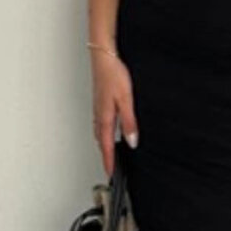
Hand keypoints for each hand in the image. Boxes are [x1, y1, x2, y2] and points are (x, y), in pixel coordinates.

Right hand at [91, 46, 137, 177]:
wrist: (103, 57)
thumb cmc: (113, 74)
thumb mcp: (126, 100)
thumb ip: (129, 122)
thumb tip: (132, 141)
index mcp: (105, 118)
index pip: (106, 146)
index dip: (109, 161)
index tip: (110, 173)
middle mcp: (99, 115)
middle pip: (101, 141)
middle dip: (105, 156)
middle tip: (109, 168)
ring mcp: (98, 108)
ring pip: (99, 132)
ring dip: (103, 144)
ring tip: (108, 154)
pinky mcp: (100, 101)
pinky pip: (100, 123)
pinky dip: (103, 132)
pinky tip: (108, 130)